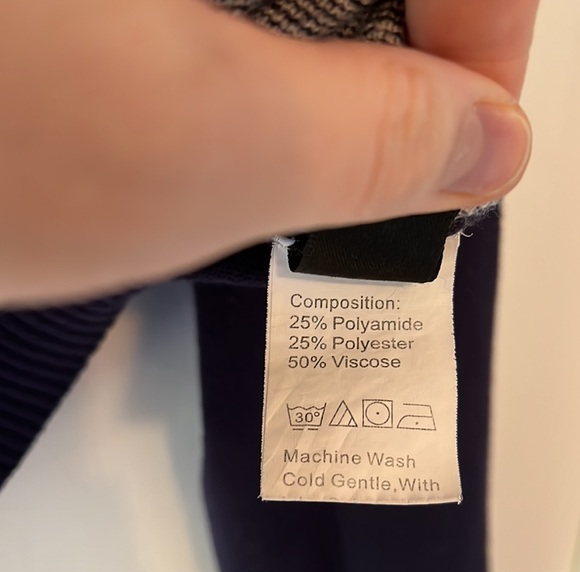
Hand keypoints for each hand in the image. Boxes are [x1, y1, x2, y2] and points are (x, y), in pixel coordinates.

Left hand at [0, 0, 537, 304]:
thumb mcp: (202, 153)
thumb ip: (372, 148)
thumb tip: (483, 146)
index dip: (486, 33)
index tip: (469, 132)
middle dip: (404, 56)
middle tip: (388, 150)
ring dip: (329, 64)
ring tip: (297, 139)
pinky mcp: (116, 15)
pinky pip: (238, 12)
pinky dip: (263, 56)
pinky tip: (225, 102)